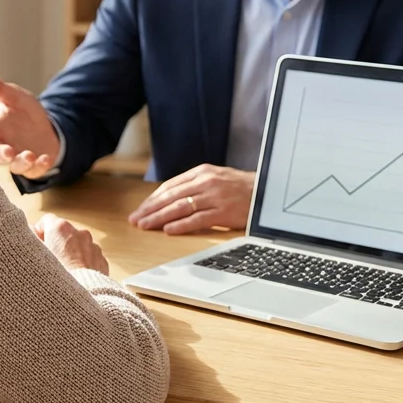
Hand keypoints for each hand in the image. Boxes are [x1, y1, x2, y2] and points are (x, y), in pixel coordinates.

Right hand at [0, 70, 60, 178]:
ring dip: (21, 162)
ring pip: (15, 166)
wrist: (46, 127)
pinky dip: (39, 166)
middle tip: (8, 152)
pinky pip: (34, 171)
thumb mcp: (14, 96)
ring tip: (29, 155)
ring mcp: (18, 158)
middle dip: (2, 154)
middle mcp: (4, 146)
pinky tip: (45, 158)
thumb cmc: (23, 112)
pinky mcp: (33, 166)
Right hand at [34, 213, 108, 273]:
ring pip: (78, 246)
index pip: (46, 221)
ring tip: (63, 274)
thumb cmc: (53, 279)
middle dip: (56, 244)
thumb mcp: (33, 256)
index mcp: (61, 228)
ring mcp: (93, 247)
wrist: (78, 299)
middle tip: (47, 263)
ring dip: (70, 255)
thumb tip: (28, 229)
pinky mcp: (102, 261)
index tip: (36, 247)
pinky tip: (75, 279)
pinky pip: (90, 258)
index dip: (39, 233)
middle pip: (64, 234)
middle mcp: (80, 233)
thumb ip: (29, 237)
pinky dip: (82, 265)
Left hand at [128, 164, 254, 234]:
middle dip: (150, 209)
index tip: (140, 210)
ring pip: (180, 207)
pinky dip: (181, 225)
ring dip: (159, 218)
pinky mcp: (223, 212)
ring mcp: (214, 197)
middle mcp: (205, 182)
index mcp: (201, 172)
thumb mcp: (216, 178)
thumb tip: (169, 198)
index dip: (152, 199)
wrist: (267, 192)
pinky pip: (197, 219)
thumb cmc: (240, 187)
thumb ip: (194, 185)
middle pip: (171, 197)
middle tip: (135, 220)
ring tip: (145, 226)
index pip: (170, 186)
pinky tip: (168, 230)